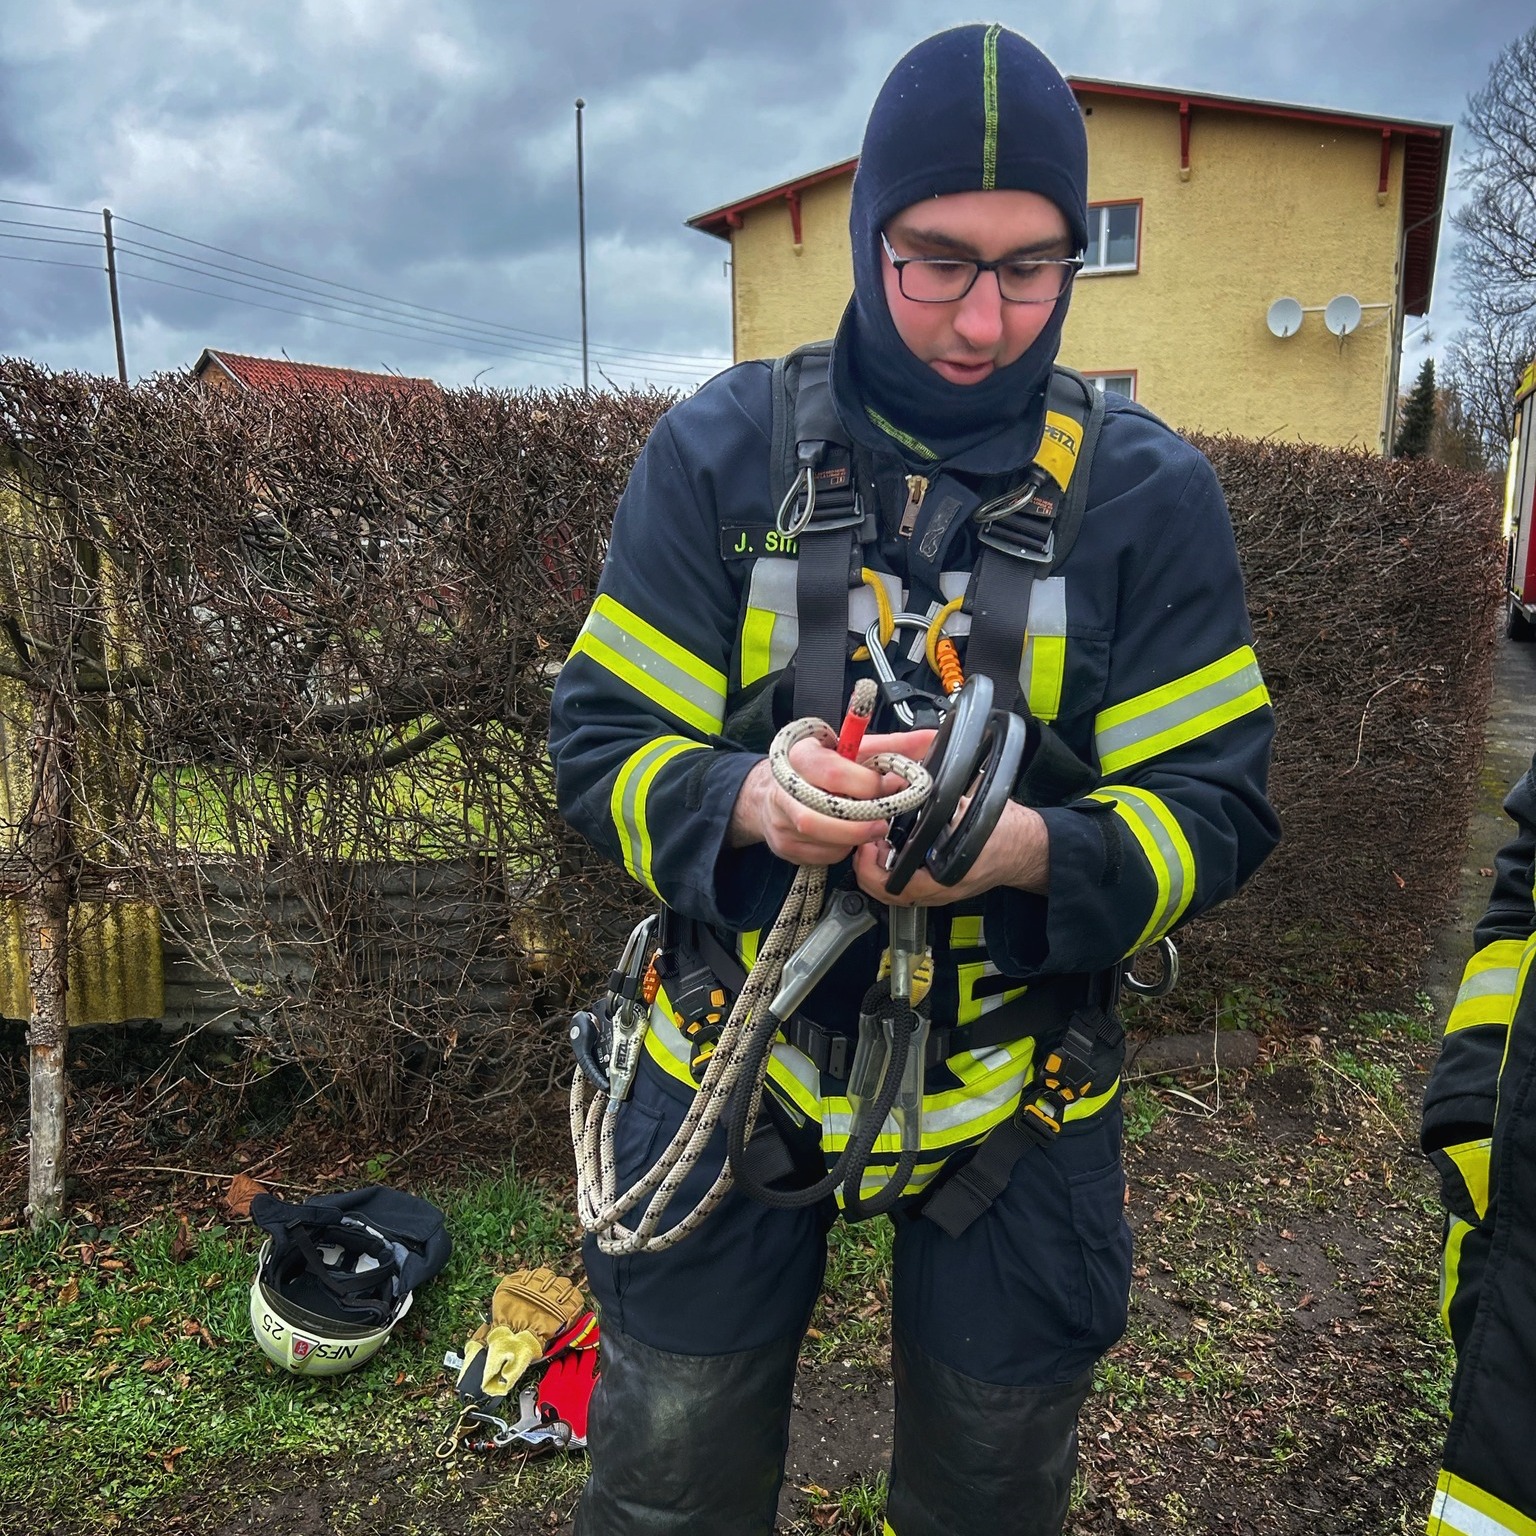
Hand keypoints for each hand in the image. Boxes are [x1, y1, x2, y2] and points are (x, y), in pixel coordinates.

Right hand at [729, 737, 897, 864]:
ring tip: (868, 827)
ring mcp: (782, 820)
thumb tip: (930, 740)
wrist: (772, 790)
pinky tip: (847, 837)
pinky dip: (843, 850)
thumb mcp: (851, 750)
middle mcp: (784, 788)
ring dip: (854, 837)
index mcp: (801, 756)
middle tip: (883, 821)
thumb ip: (892, 747)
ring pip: (825, 839)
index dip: (867, 785)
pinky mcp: (785, 847)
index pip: (834, 774)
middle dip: (861, 821)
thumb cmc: (818, 767)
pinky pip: (823, 855)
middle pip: (823, 814)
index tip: (889, 786)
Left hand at [853, 798, 1049, 905]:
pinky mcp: (940, 888)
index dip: (874, 867)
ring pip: (894, 894)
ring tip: (873, 846)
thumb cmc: (1008, 830)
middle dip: (868, 870)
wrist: (1029, 848)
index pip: (899, 885)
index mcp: (949, 874)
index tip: (869, 844)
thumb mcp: (975, 808)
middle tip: (865, 844)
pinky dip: (891, 874)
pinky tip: (890, 852)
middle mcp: (941, 890)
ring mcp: (940, 893)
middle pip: (888, 894)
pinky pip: (906, 889)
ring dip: (877, 873)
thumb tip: (915, 782)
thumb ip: (944, 802)